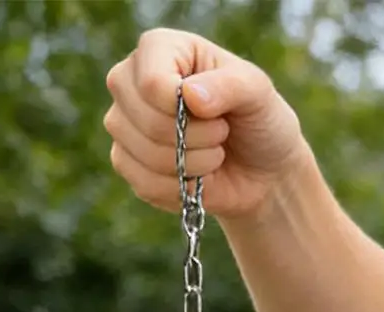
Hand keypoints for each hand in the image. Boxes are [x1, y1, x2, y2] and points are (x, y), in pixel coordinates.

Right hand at [104, 29, 308, 218]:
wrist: (260, 171)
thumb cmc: (257, 119)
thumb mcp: (256, 92)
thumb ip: (229, 85)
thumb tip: (189, 95)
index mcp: (159, 49)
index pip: (151, 82)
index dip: (182, 108)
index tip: (217, 115)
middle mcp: (131, 81)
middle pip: (145, 121)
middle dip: (193, 139)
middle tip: (220, 134)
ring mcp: (123, 122)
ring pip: (144, 155)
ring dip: (190, 165)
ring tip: (213, 154)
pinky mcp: (126, 162)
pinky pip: (144, 184)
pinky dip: (179, 189)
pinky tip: (197, 177)